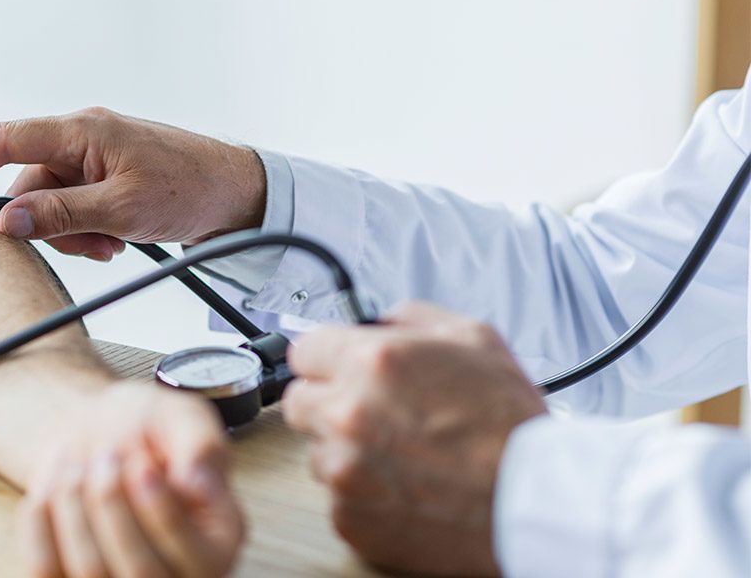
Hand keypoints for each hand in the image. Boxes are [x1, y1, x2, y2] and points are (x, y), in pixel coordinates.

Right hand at [0, 107, 266, 260]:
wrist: (238, 195)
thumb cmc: (190, 189)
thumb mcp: (121, 210)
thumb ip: (60, 215)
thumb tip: (9, 220)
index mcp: (83, 132)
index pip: (7, 142)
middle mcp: (84, 139)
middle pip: (30, 184)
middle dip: (49, 224)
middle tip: (89, 246)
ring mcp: (96, 160)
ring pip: (52, 203)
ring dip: (75, 233)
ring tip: (114, 243)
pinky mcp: (108, 179)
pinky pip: (76, 207)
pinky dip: (90, 230)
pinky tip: (119, 238)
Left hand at [15, 382, 244, 577]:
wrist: (100, 435)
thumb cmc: (150, 426)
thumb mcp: (184, 418)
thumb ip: (200, 444)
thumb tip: (197, 484)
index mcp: (220, 544)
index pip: (201, 558)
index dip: (163, 511)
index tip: (143, 464)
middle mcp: (177, 576)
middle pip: (140, 572)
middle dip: (113, 503)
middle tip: (105, 454)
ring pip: (90, 571)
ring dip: (75, 505)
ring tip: (80, 464)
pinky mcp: (70, 577)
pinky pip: (44, 570)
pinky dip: (40, 523)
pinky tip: (53, 486)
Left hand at [282, 302, 545, 575]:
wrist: (536, 500)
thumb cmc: (510, 425)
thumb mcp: (473, 337)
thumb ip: (411, 317)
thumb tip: (378, 320)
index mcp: (370, 363)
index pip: (302, 351)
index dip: (325, 358)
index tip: (337, 369)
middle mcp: (347, 415)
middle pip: (298, 402)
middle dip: (328, 402)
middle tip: (372, 412)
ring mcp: (344, 471)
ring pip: (316, 452)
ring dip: (345, 450)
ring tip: (401, 454)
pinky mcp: (350, 517)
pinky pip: (336, 496)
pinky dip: (361, 492)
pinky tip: (405, 485)